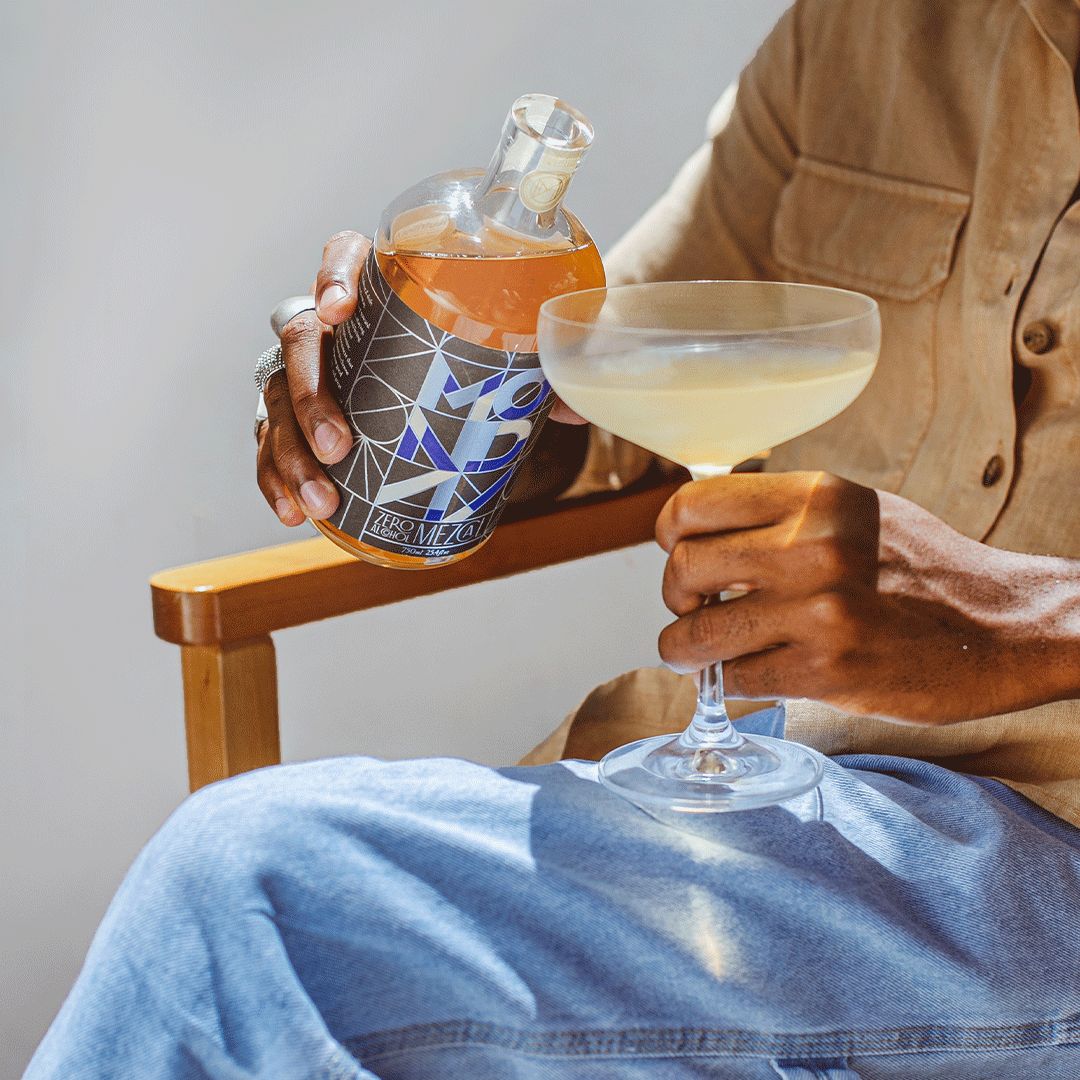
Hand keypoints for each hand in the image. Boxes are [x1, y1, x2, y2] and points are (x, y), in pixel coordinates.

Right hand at [257, 231, 589, 524]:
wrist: (449, 391)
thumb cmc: (473, 360)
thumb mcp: (510, 356)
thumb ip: (541, 370)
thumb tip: (575, 410)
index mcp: (382, 288)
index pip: (345, 255)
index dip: (333, 274)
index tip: (339, 309)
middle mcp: (334, 325)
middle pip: (301, 340)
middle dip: (310, 395)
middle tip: (340, 445)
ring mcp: (307, 372)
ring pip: (276, 399)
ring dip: (290, 453)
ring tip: (320, 501)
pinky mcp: (296, 419)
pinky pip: (270, 443)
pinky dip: (275, 479)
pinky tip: (291, 512)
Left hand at [656, 472, 1079, 723]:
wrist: (1007, 626)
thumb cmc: (925, 567)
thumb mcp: (856, 511)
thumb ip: (783, 514)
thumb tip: (703, 531)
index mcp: (817, 496)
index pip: (692, 504)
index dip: (671, 535)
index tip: (682, 554)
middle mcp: (813, 545)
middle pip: (683, 569)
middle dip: (677, 598)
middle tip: (695, 610)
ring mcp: (820, 611)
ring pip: (695, 634)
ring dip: (684, 649)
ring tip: (700, 652)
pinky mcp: (828, 671)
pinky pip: (734, 678)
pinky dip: (730, 681)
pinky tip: (751, 673)